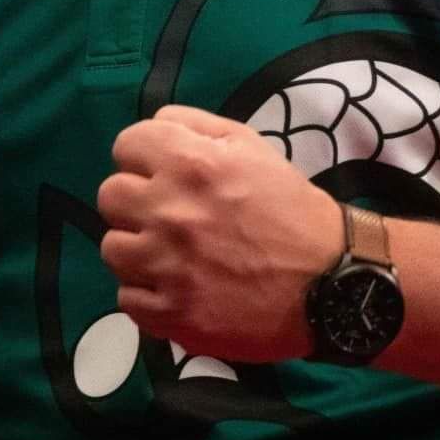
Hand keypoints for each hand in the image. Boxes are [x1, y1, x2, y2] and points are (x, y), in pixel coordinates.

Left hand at [97, 103, 344, 362]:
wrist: (329, 284)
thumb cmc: (290, 209)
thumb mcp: (251, 146)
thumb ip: (195, 126)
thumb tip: (154, 125)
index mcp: (190, 163)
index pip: (125, 146)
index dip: (143, 157)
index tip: (161, 172)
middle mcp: (170, 211)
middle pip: (110, 196)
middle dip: (136, 201)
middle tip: (167, 215)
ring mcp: (167, 267)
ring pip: (113, 249)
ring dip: (138, 249)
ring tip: (173, 254)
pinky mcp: (171, 314)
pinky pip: (127, 297)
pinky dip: (148, 293)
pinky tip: (179, 287)